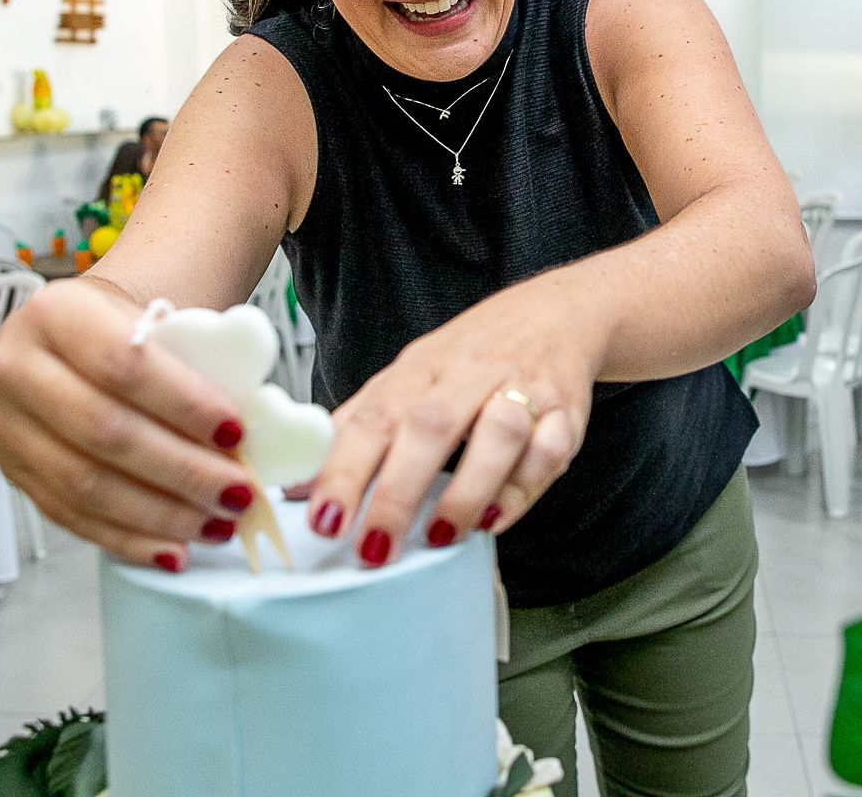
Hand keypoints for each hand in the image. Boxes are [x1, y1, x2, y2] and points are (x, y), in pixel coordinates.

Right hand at [0, 279, 263, 569]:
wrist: (72, 338)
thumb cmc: (124, 332)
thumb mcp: (158, 322)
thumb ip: (197, 363)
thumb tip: (255, 427)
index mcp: (57, 313)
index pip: (122, 363)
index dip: (182, 403)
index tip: (236, 432)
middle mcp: (17, 367)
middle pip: (105, 431)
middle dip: (181, 471)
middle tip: (237, 491)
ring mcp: (6, 425)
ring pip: (84, 484)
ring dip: (160, 514)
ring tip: (216, 524)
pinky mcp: (13, 472)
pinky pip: (70, 517)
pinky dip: (129, 538)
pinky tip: (173, 548)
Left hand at [306, 283, 593, 568]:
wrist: (553, 313)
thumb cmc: (469, 357)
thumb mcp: (406, 379)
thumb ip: (356, 430)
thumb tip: (296, 486)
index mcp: (418, 370)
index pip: (371, 418)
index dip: (343, 469)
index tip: (323, 519)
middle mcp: (467, 375)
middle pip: (430, 426)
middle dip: (398, 490)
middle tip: (374, 547)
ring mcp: (520, 390)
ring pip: (498, 433)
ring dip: (467, 488)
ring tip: (439, 535)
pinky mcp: (565, 412)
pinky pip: (550, 448)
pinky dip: (525, 486)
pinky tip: (497, 518)